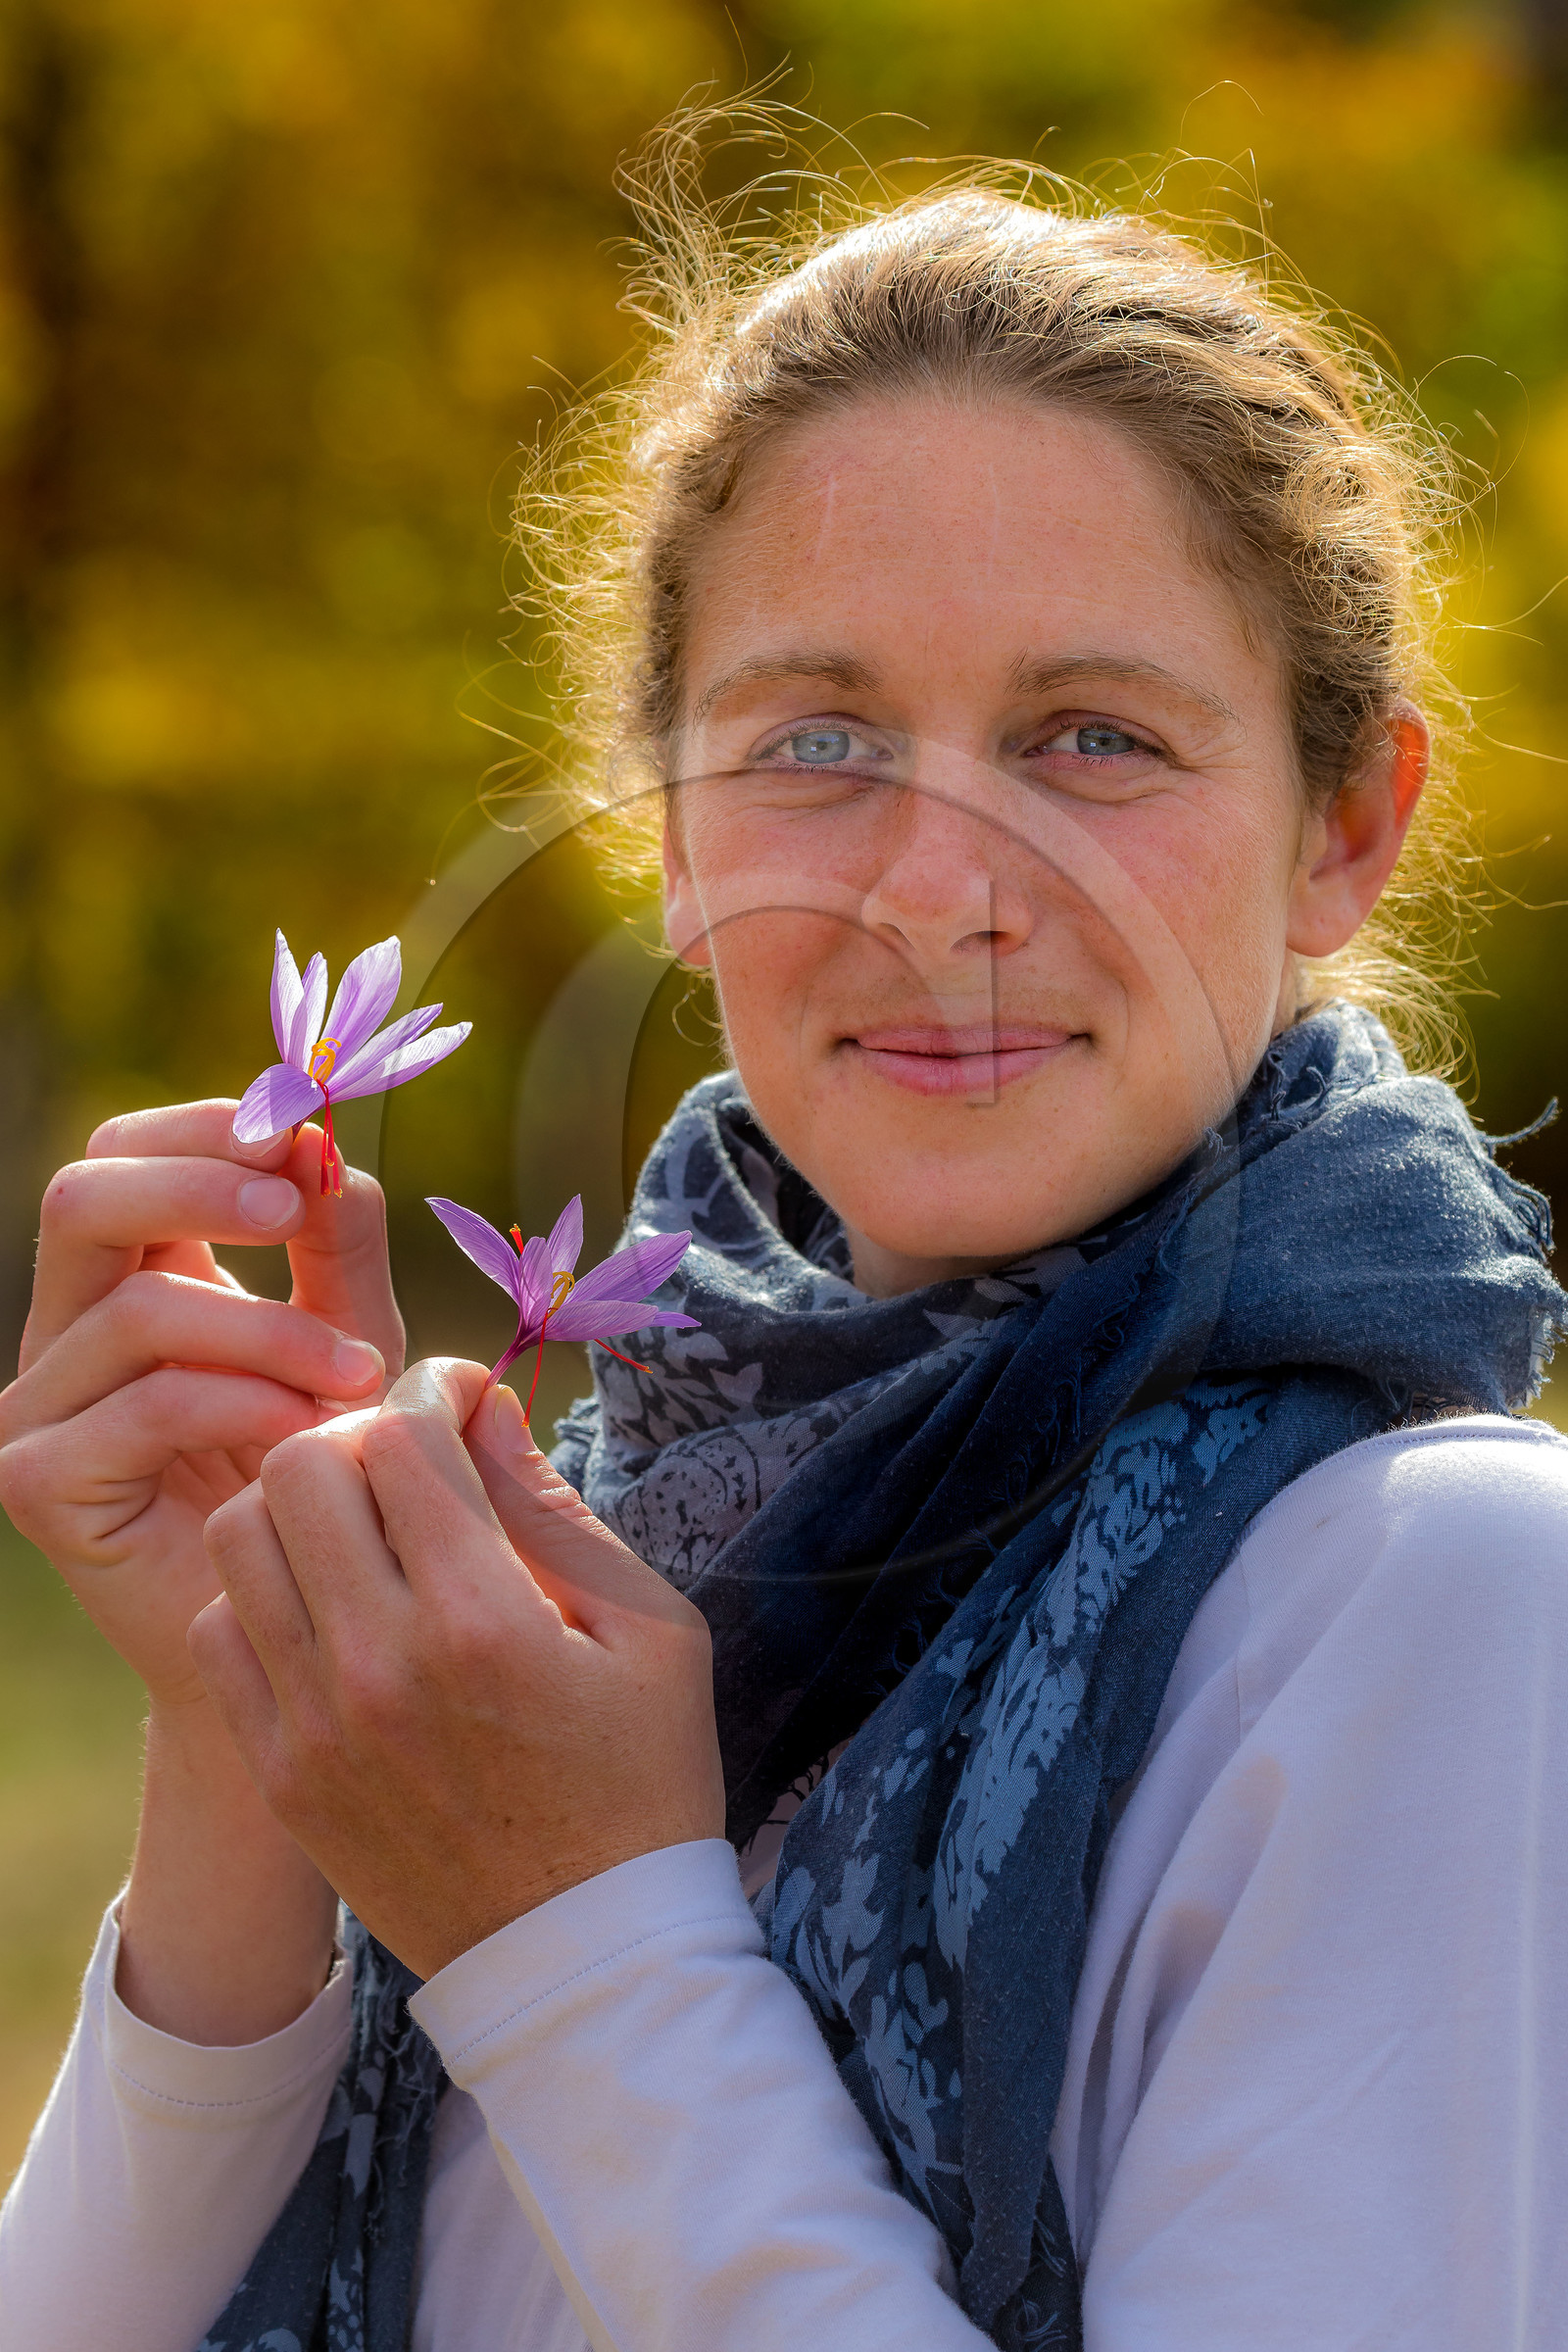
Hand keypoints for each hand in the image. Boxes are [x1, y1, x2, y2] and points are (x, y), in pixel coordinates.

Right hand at [0, 1100, 401, 1709]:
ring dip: (270, 1329)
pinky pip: (146, 1406)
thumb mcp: (349, 1329)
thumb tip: (315, 1138)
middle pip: (85, 1198)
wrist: (304, 1618)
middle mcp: (63, 1331)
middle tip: (297, 1207)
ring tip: (360, 1376)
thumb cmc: (328, 1467)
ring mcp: (36, 1407)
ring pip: (138, 1311)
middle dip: (204, 1186)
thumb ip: (332, 1238)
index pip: (123, 1150)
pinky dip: (246, 1402)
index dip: (205, 1126)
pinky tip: (312, 1430)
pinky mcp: (39, 1483)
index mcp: (123, 1274)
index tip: (301, 1137)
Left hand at [191, 1361, 726, 1977]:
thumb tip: (483, 1408)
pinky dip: (264, 1592)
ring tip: (366, 1532)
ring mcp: (314, 1724)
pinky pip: (219, 1628)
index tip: (468, 1404)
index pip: (404, 1434)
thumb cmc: (641, 1777)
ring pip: (241, 1533)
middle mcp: (379, 1665)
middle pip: (303, 1464)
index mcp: (483, 1620)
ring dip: (302, 1507)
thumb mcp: (651, 1631)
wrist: (582, 1956)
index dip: (440, 1390)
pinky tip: (333, 1609)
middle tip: (414, 1466)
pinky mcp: (279, 1770)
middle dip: (362, 1436)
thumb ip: (555, 1508)